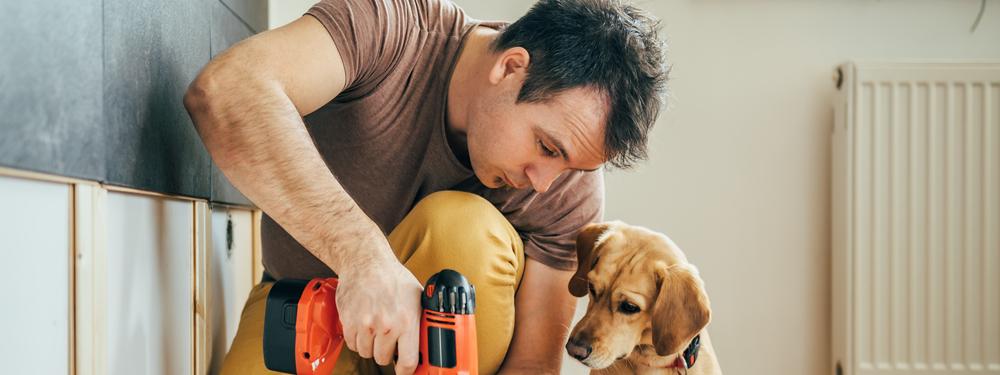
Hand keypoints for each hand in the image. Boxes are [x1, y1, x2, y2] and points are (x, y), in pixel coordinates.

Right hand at [336, 250, 422, 374]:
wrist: (365, 262)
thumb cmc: (392, 277)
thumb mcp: (417, 296)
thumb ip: (422, 319)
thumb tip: (430, 337)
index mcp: (406, 321)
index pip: (407, 361)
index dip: (406, 371)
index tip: (405, 371)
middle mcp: (386, 325)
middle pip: (383, 359)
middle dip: (387, 352)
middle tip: (388, 340)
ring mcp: (365, 325)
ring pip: (366, 352)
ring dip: (371, 345)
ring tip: (376, 329)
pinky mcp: (349, 322)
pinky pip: (352, 344)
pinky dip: (357, 339)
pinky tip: (364, 325)